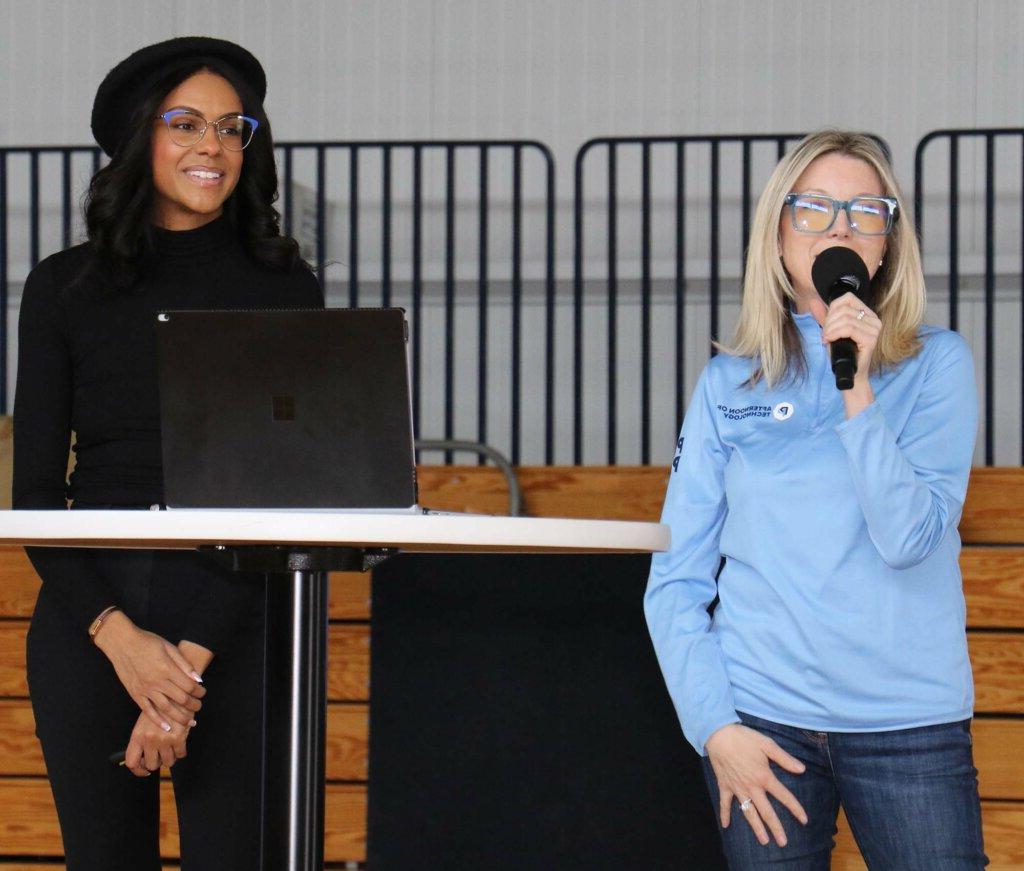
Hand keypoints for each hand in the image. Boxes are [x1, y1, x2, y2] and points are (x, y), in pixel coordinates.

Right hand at [94, 611, 204, 730]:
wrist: (122, 643)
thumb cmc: (147, 642)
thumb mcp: (169, 646)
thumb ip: (184, 664)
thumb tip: (198, 679)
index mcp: (167, 669)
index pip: (189, 686)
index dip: (199, 692)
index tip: (203, 693)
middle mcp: (157, 682)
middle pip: (180, 699)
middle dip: (193, 706)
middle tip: (199, 707)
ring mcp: (145, 689)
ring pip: (166, 708)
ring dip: (180, 717)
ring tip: (189, 722)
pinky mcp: (135, 694)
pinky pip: (147, 710)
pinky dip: (157, 720)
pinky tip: (166, 727)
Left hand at [124, 710, 189, 776]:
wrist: (176, 694)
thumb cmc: (160, 706)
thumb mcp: (145, 721)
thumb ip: (142, 738)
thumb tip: (143, 756)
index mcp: (138, 735)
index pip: (132, 762)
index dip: (138, 770)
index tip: (144, 770)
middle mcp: (149, 739)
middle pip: (152, 765)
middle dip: (158, 762)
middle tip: (161, 755)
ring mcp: (164, 740)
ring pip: (168, 762)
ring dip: (170, 757)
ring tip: (172, 749)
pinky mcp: (179, 738)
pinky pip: (180, 754)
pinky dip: (181, 752)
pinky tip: (180, 744)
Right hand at [705, 723, 808, 847]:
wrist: (718, 734)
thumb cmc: (744, 738)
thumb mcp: (767, 744)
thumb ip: (784, 758)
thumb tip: (802, 769)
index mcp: (764, 776)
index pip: (784, 796)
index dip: (795, 808)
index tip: (804, 820)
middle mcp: (752, 787)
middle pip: (766, 811)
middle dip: (775, 828)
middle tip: (783, 843)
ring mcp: (737, 788)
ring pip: (748, 812)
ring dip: (756, 827)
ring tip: (763, 841)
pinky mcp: (724, 786)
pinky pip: (725, 803)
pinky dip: (724, 814)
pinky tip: (725, 826)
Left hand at [809, 291, 879, 415]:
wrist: (849, 374)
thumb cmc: (842, 354)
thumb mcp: (831, 331)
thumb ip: (824, 317)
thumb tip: (813, 301)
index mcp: (867, 314)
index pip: (848, 298)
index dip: (832, 309)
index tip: (827, 324)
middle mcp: (874, 320)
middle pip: (844, 309)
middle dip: (829, 322)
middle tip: (825, 335)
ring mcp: (875, 330)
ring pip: (845, 319)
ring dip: (830, 329)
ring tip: (827, 339)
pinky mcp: (871, 339)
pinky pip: (849, 329)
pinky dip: (835, 333)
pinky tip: (829, 340)